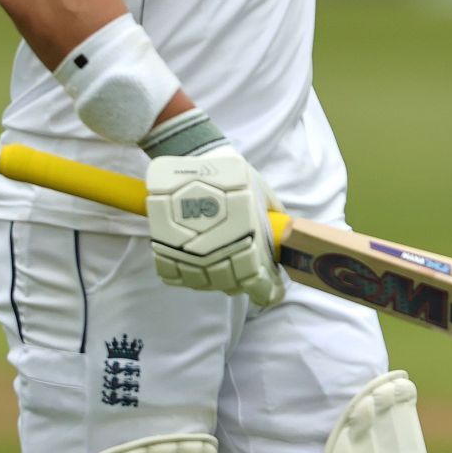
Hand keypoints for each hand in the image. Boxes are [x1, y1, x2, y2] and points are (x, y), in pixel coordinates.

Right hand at [145, 147, 285, 306]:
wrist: (192, 161)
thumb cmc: (232, 176)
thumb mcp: (262, 194)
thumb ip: (274, 217)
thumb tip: (285, 232)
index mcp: (247, 245)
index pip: (258, 285)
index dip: (268, 291)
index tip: (272, 290)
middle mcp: (219, 257)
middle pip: (233, 286)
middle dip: (242, 279)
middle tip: (244, 263)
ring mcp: (190, 259)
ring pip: (206, 283)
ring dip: (215, 275)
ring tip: (218, 255)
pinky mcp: (165, 254)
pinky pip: (179, 276)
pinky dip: (190, 271)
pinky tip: (196, 257)